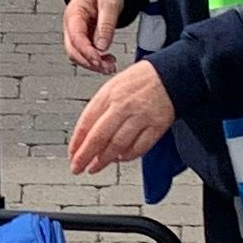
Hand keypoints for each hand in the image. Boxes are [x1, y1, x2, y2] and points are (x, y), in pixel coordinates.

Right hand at [63, 0, 123, 73]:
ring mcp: (76, 32)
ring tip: (110, 66)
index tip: (99, 61)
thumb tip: (102, 46)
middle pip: (73, 51)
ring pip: (78, 55)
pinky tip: (107, 61)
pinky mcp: (83, 37)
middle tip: (107, 68)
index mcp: (74, 13)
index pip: (75, 38)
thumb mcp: (109, 2)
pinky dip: (95, 60)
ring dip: (92, 64)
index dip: (87, 52)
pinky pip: (85, 53)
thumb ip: (106, 24)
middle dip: (89, 62)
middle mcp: (71, 25)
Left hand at [68, 58, 174, 173]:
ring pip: (117, 145)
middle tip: (77, 167)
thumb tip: (85, 135)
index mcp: (109, 94)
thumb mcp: (113, 86)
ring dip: (104, 160)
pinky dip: (127, 156)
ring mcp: (141, 117)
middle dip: (85, 156)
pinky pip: (139, 147)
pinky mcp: (157, 126)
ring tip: (95, 167)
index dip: (77, 142)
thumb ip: (99, 108)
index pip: (87, 122)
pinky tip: (119, 158)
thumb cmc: (140, 81)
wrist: (171, 75)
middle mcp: (123, 106)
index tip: (72, 155)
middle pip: (99, 136)